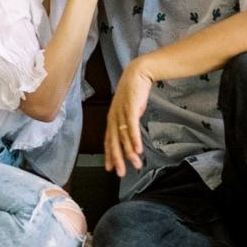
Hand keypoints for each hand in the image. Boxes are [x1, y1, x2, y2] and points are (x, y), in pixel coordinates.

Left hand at [104, 61, 151, 175]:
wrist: (137, 74)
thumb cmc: (133, 92)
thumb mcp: (128, 109)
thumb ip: (127, 122)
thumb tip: (130, 134)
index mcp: (112, 118)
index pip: (108, 140)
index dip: (109, 155)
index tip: (109, 168)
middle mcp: (114, 118)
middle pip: (114, 142)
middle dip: (117, 159)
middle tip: (120, 173)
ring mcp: (121, 114)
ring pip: (124, 138)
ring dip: (129, 153)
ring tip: (135, 164)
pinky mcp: (130, 109)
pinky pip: (132, 128)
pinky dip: (134, 140)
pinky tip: (138, 150)